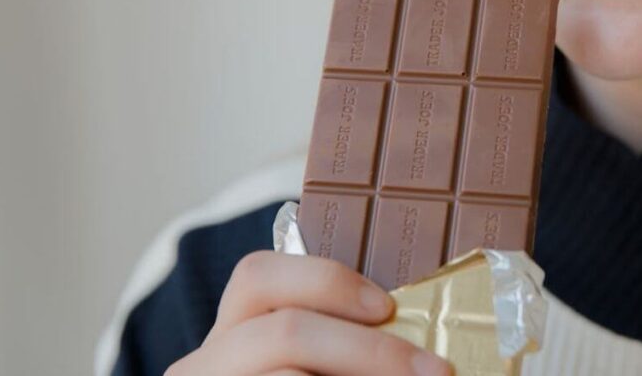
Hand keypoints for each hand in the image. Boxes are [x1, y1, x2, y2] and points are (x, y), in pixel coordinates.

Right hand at [165, 250, 452, 375]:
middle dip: (371, 349)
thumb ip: (337, 333)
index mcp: (231, 328)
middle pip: (286, 331)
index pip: (258, 276)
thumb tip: (418, 336)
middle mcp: (207, 362)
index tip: (388, 306)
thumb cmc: (306, 372)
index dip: (327, 281)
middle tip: (435, 370)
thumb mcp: (310, 351)